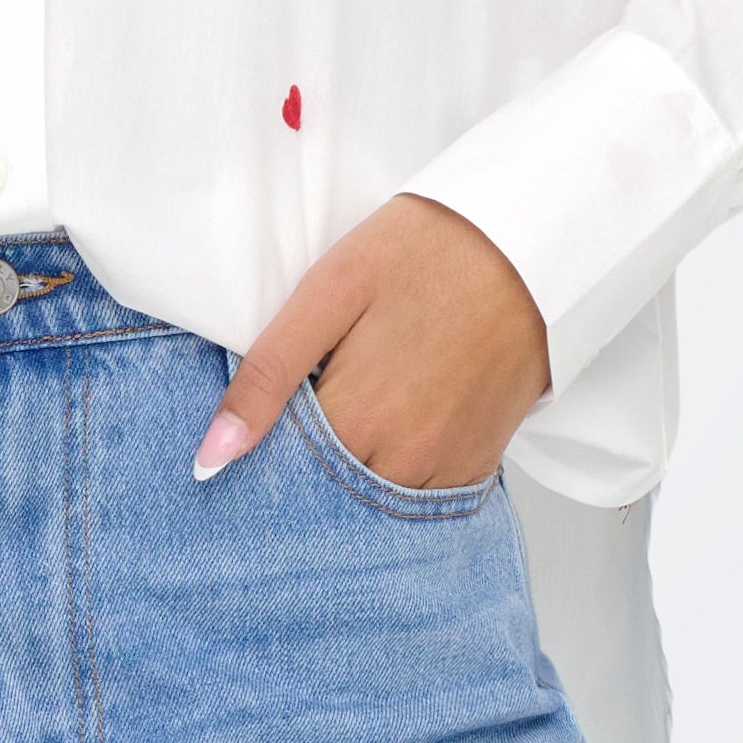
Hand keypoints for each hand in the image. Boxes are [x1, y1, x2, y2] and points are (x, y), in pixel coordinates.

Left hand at [195, 193, 549, 488]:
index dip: (264, 438)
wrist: (530, 246)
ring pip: (369, 496)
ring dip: (351, 464)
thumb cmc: (423, 254)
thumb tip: (211, 458)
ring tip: (359, 395)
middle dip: (305, 455)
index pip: (278, 468)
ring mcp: (444, 470)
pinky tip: (396, 416)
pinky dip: (395, 466)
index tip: (269, 407)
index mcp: (355, 418)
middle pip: (323, 488)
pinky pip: (418, 494)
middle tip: (320, 386)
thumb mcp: (331, 293)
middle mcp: (401, 462)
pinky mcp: (476, 466)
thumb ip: (269, 375)